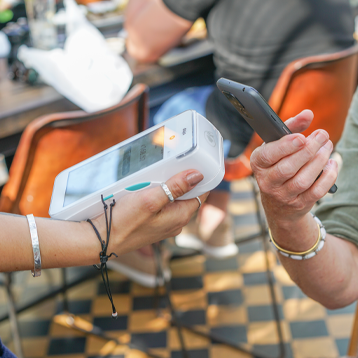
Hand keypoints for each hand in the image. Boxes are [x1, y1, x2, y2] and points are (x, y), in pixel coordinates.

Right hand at [93, 170, 208, 254]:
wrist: (102, 239)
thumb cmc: (124, 222)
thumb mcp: (151, 199)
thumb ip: (175, 187)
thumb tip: (197, 176)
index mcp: (180, 216)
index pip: (201, 194)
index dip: (200, 179)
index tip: (194, 165)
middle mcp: (176, 222)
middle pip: (188, 196)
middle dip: (182, 181)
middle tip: (170, 168)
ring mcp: (165, 224)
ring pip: (174, 200)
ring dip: (168, 188)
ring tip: (155, 178)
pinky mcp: (154, 224)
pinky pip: (163, 206)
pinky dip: (159, 195)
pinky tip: (147, 189)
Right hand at [250, 110, 337, 226]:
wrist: (278, 203)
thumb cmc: (278, 165)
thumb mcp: (277, 147)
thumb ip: (290, 128)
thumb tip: (308, 114)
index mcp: (258, 163)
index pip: (268, 155)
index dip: (285, 146)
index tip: (301, 137)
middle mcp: (267, 181)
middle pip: (287, 168)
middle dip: (308, 150)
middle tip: (322, 135)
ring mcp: (282, 195)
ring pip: (302, 180)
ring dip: (319, 161)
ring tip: (327, 146)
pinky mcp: (298, 203)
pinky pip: (316, 191)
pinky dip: (328, 176)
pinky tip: (332, 163)